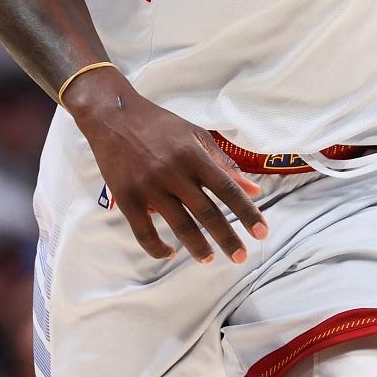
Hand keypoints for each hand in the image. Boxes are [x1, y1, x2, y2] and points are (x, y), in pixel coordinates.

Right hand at [63, 67, 267, 263]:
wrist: (113, 116)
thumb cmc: (160, 125)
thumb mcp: (196, 136)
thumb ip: (224, 163)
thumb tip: (253, 189)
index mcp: (193, 155)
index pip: (227, 188)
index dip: (247, 212)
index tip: (262, 232)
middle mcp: (173, 172)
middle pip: (206, 212)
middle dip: (226, 237)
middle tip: (241, 257)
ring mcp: (149, 187)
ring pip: (179, 225)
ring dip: (197, 246)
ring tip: (209, 259)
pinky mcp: (127, 198)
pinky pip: (144, 232)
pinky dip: (157, 248)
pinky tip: (169, 253)